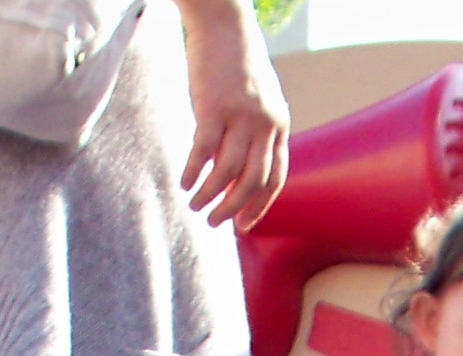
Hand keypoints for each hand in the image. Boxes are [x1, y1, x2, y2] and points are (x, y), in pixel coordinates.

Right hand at [172, 0, 291, 230]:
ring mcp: (241, 115)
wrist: (224, 24)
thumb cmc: (235, 63)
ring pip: (228, 172)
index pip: (275, 177)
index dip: (259, 206)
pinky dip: (193, 172)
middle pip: (253, 181)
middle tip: (215, 222)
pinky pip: (203, 152)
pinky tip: (183, 182)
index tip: (244, 226)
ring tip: (194, 205)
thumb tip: (238, 169)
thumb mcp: (257, 99)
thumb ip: (254, 132)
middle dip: (233, 209)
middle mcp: (265, 123)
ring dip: (210, 195)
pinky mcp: (214, 107)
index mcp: (279, 124)